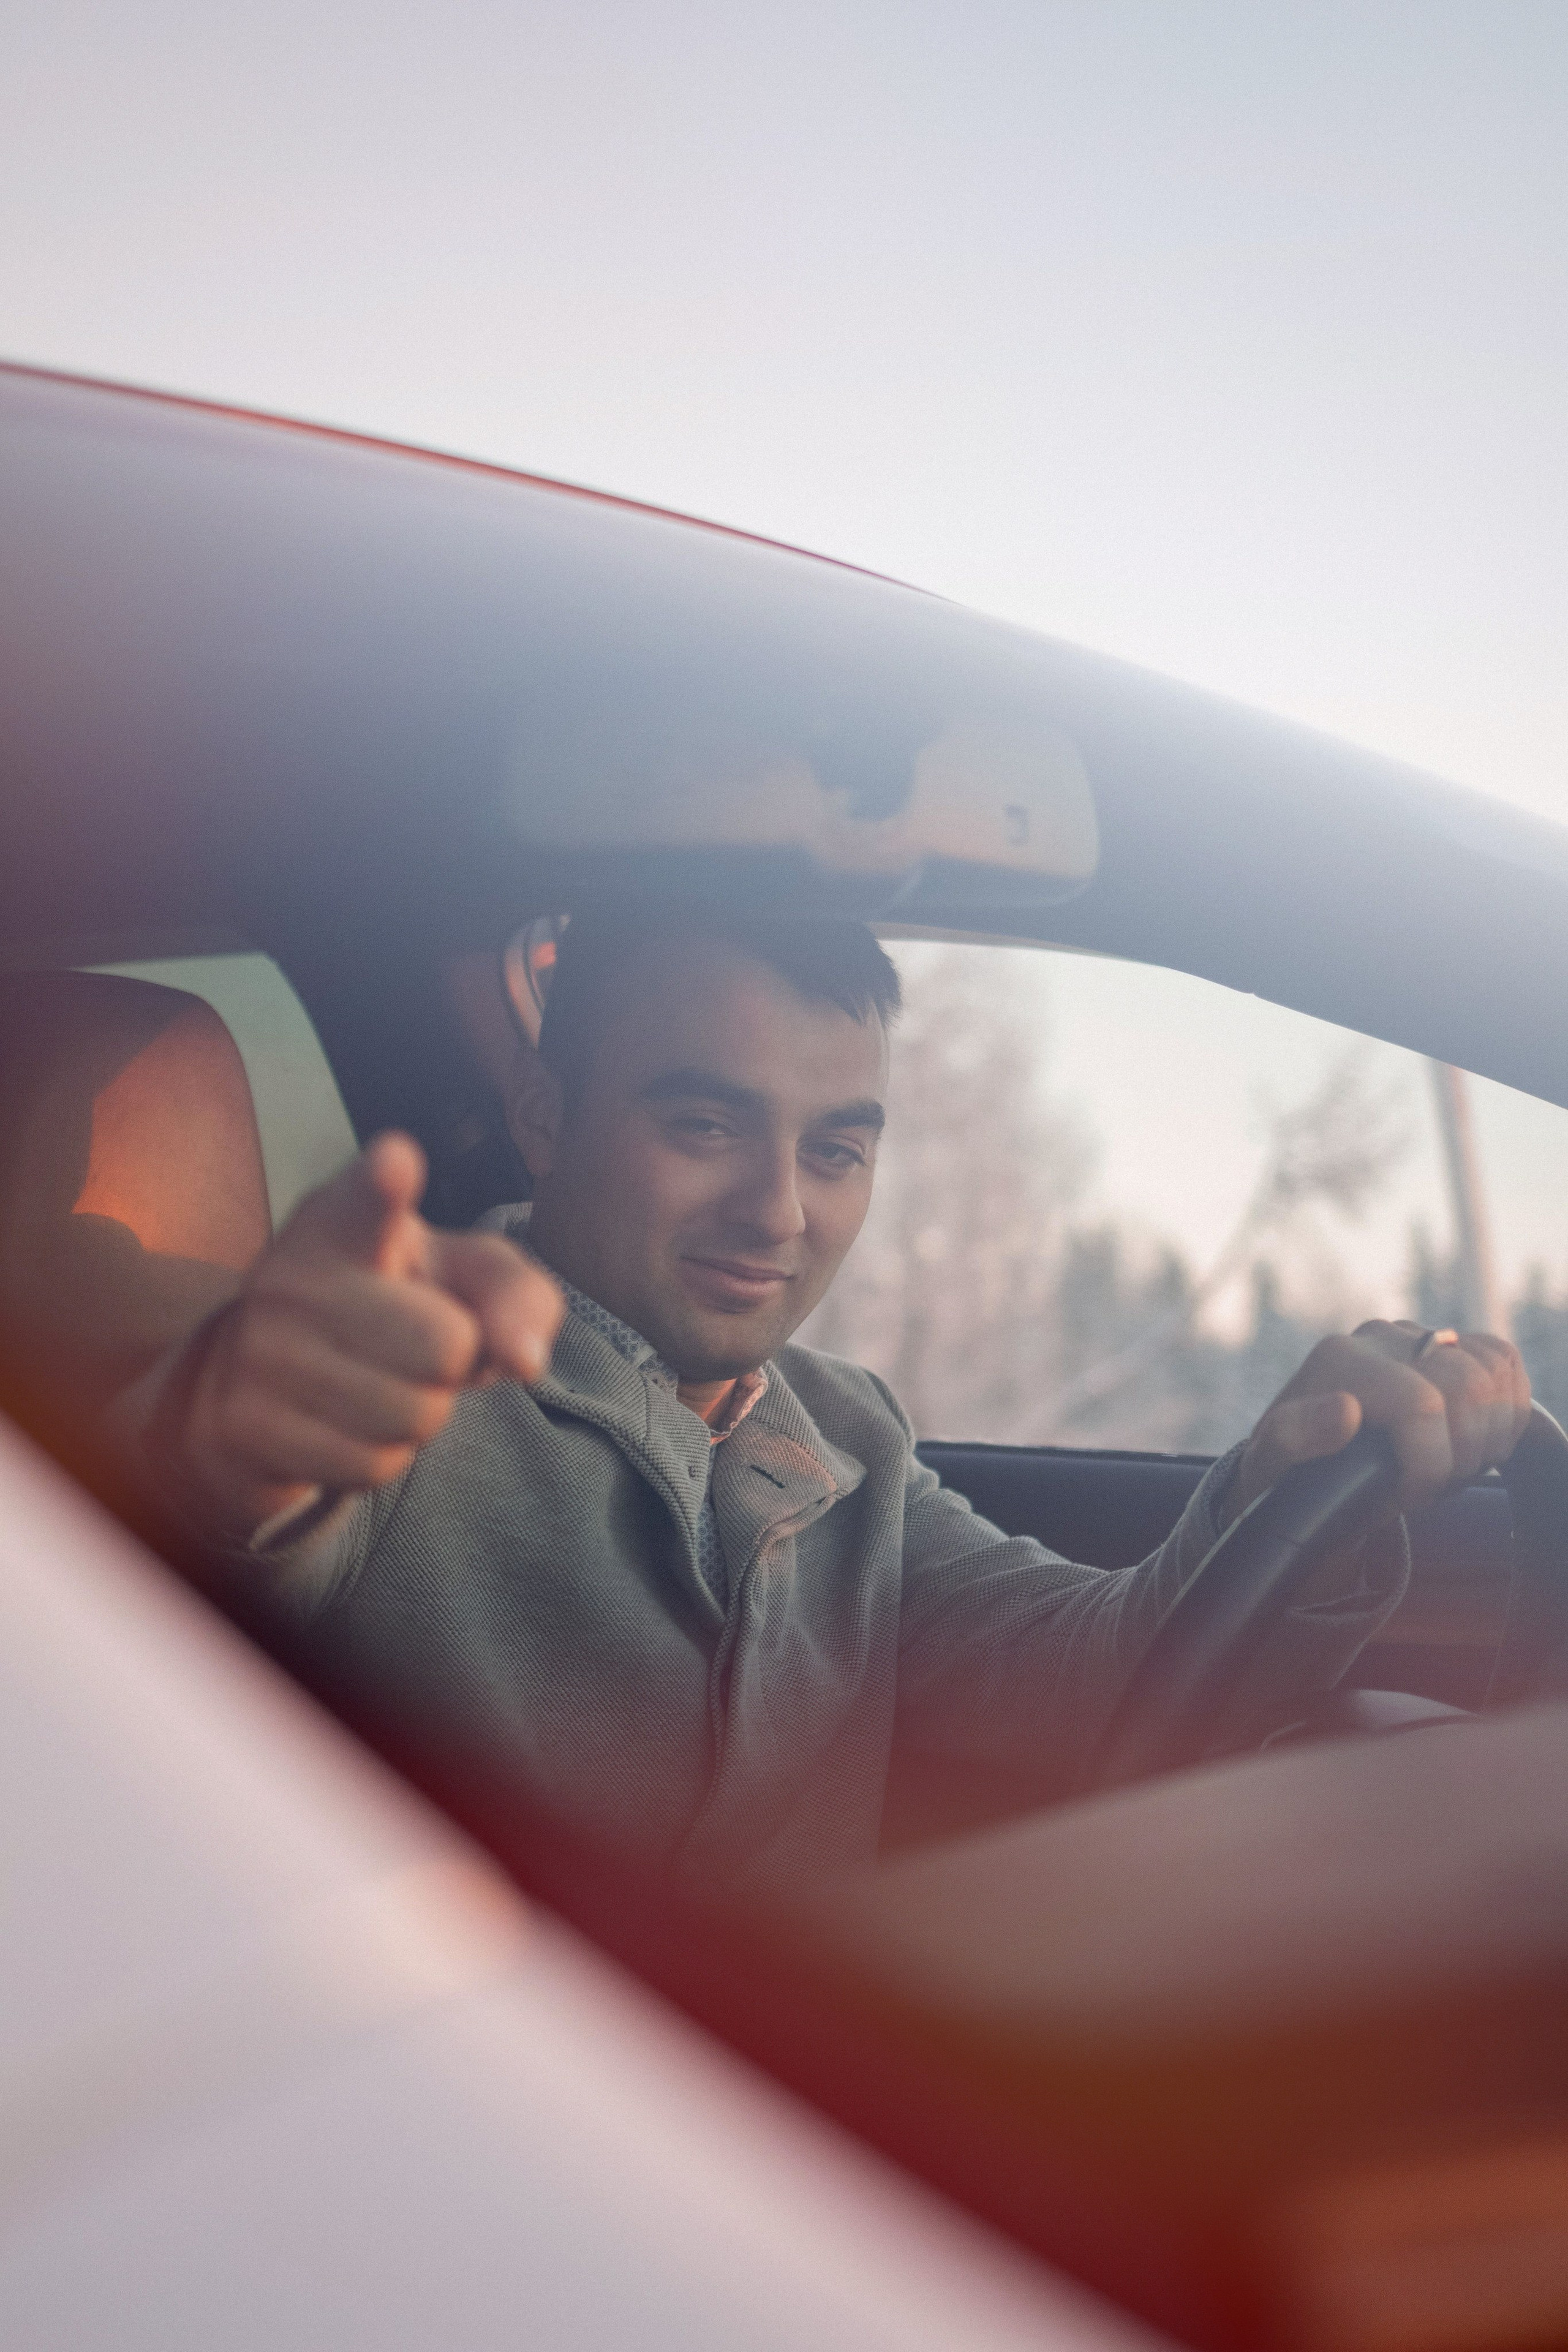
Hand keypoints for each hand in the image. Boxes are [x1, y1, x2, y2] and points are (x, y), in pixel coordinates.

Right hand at [168, 1133, 563, 1537]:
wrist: (256, 1382)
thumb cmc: (390, 1312)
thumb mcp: (460, 1280)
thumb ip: (516, 1294)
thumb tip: (525, 1360)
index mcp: (345, 1221)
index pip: (366, 1199)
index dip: (385, 1184)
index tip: (397, 1162)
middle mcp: (290, 1276)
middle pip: (445, 1346)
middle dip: (453, 1362)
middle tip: (410, 1347)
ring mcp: (260, 1352)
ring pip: (414, 1415)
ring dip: (420, 1414)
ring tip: (378, 1381)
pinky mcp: (245, 1425)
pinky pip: (371, 1465)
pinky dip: (379, 1455)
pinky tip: (343, 1422)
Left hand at [1228, 1319, 1530, 1523]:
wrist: (1306, 1460)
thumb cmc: (1290, 1469)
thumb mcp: (1275, 1463)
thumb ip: (1297, 1437)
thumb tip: (1345, 1409)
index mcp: (1339, 1360)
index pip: (1422, 1404)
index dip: (1431, 1464)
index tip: (1408, 1497)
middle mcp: (1379, 1337)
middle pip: (1469, 1387)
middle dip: (1463, 1454)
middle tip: (1433, 1486)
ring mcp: (1417, 1336)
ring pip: (1493, 1371)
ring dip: (1489, 1435)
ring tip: (1451, 1467)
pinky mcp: (1448, 1343)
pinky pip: (1502, 1359)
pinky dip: (1507, 1407)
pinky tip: (1476, 1440)